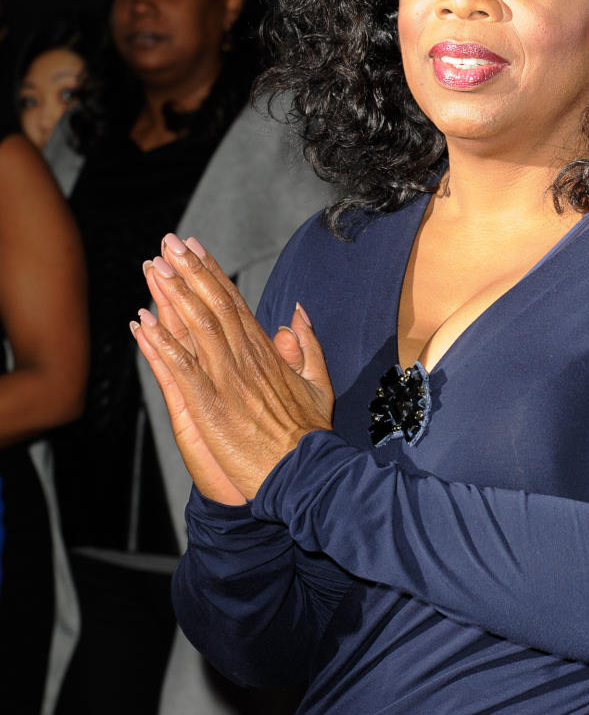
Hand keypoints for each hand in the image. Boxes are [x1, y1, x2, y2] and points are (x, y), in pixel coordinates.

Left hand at [131, 233, 333, 502]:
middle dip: (190, 271)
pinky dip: (161, 344)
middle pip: (214, 305)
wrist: (305, 472)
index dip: (212, 273)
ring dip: (174, 295)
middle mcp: (245, 360)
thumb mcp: (319, 384)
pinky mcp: (211, 406)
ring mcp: (227, 381)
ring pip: (197, 327)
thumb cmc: (309, 435)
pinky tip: (143, 323)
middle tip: (169, 242)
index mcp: (267, 354)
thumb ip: (307, 346)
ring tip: (156, 267)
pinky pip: (182, 368)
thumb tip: (296, 314)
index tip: (196, 248)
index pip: (235, 304)